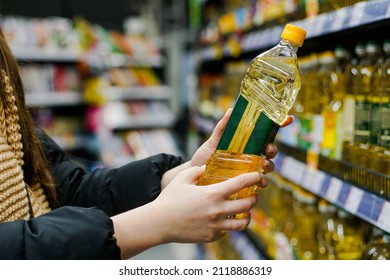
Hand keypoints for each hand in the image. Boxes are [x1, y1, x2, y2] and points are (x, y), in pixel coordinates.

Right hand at [112, 165, 261, 258]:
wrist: (160, 223)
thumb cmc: (170, 199)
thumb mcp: (182, 178)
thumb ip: (196, 170)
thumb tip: (205, 168)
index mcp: (213, 193)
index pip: (242, 183)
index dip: (254, 177)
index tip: (259, 175)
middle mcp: (218, 210)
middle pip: (248, 205)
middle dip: (254, 198)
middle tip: (253, 194)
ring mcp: (216, 226)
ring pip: (243, 223)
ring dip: (247, 215)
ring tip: (244, 211)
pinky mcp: (211, 236)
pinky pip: (227, 232)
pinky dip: (229, 226)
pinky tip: (225, 220)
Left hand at [190, 109, 293, 178]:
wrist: (194, 178)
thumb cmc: (204, 158)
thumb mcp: (212, 142)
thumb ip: (221, 128)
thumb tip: (230, 110)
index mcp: (246, 143)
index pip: (265, 133)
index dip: (279, 125)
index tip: (288, 118)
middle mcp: (250, 155)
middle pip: (270, 150)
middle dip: (273, 149)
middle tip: (268, 149)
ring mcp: (249, 169)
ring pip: (268, 166)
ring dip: (269, 165)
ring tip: (263, 165)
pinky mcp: (246, 183)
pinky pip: (259, 183)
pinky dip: (263, 183)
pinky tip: (260, 183)